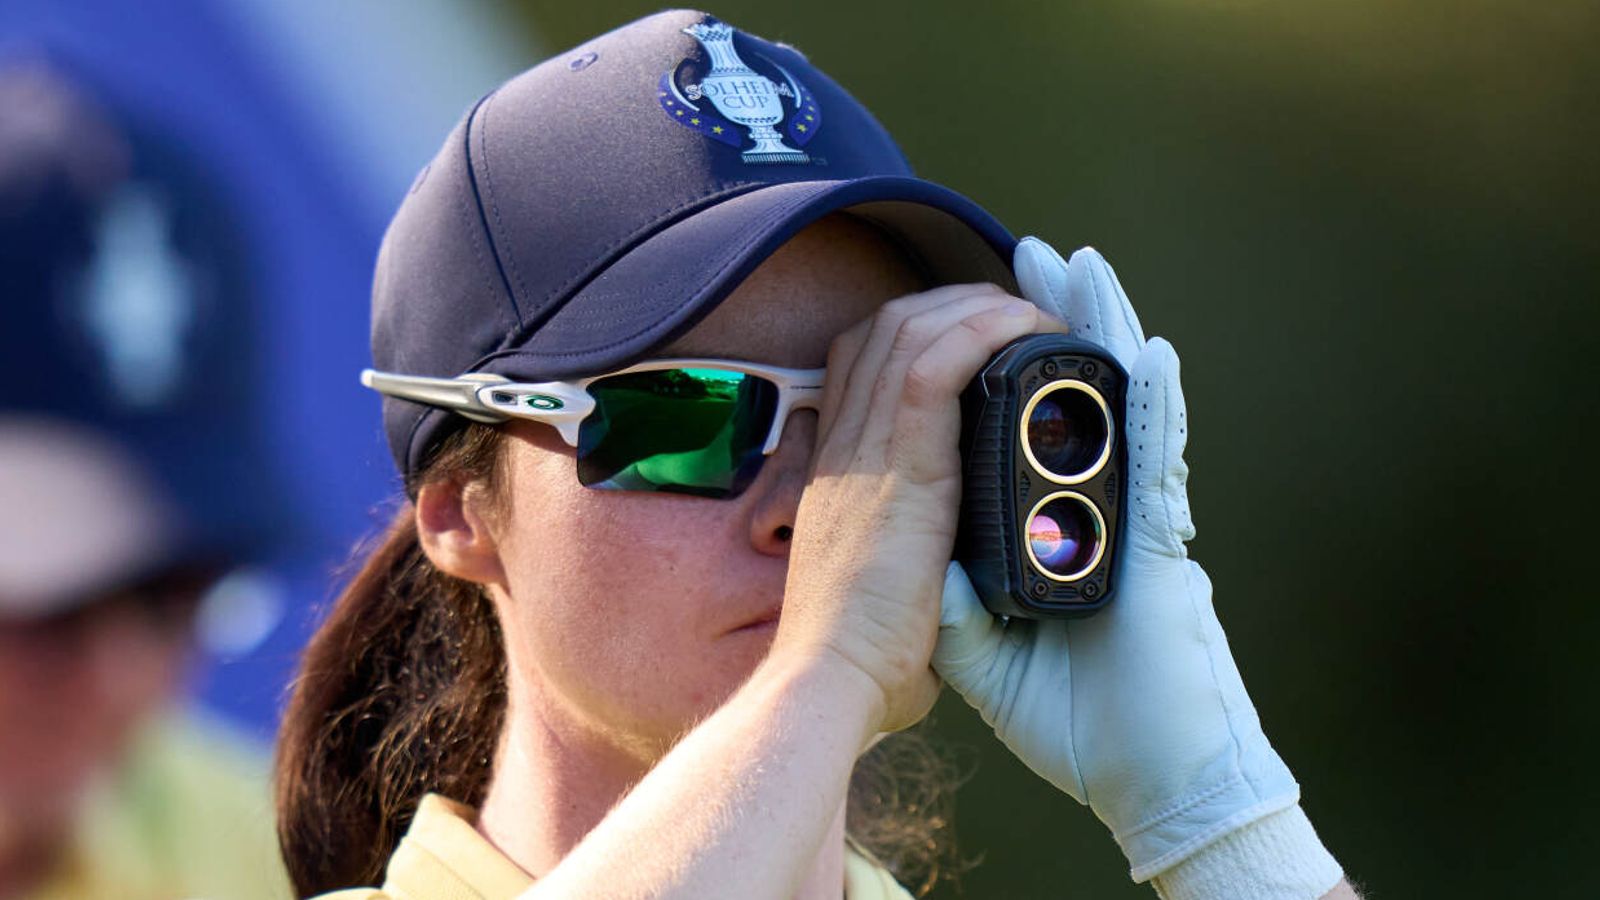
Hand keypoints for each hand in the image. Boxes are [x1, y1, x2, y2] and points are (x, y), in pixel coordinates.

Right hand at [771, 284, 1067, 737]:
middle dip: (955, 303)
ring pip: (908, 329)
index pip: (860, 360)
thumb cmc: (857, 655)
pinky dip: (983, 333)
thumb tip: (950, 563)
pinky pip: (932, 365)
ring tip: (1032, 315)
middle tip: (1017, 313)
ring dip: (978, 307)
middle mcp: (842, 445)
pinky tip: (1026, 330)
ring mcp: (863, 451)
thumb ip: (905, 555)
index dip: (916, 329)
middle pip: (884, 327)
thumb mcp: (875, 585)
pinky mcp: (898, 469)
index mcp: (838, 469)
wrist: (829, 683)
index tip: (975, 334)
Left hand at [932, 239, 1299, 880]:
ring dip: (1106, 333)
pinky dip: (1156, 406)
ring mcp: (1136, 524)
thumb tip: (926, 571)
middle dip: (1058, 318)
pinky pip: (1160, 464)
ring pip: (1125, 406)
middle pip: (1081, 395)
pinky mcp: (1165, 550)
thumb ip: (959, 610)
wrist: (1151, 778)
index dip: (1013, 363)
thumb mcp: (989, 659)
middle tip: (1034, 256)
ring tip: (1082, 269)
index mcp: (1058, 528)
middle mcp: (1100, 512)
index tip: (985, 312)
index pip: (1029, 426)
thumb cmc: (1086, 724)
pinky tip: (1149, 356)